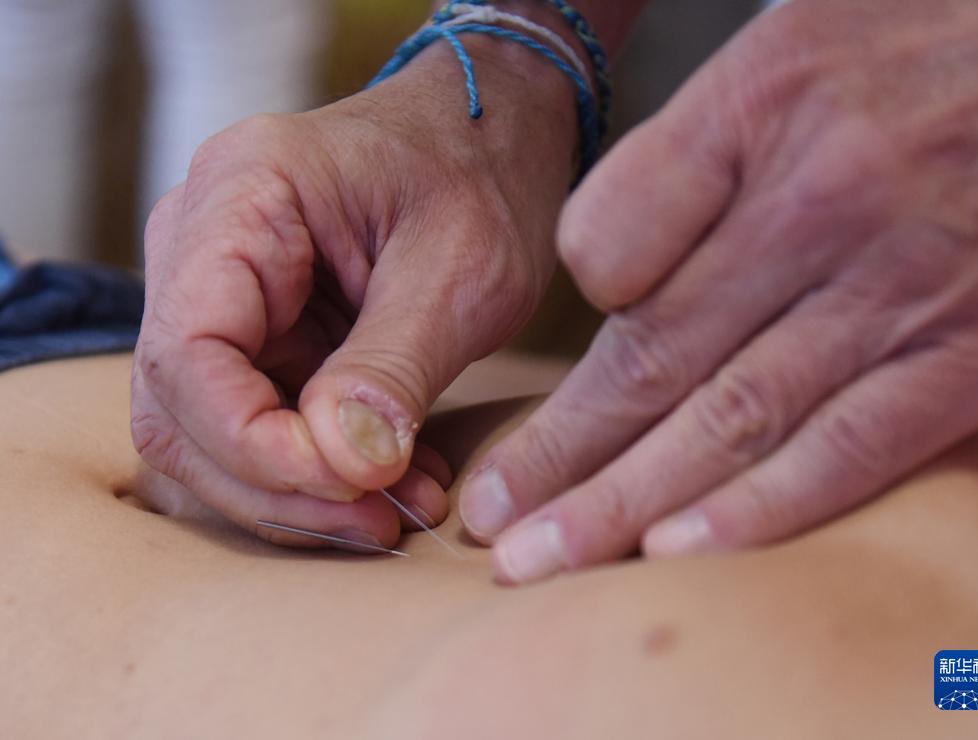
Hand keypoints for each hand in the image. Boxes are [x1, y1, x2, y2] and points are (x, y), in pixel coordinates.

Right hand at [131, 38, 577, 547]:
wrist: (488, 144)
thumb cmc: (479, 178)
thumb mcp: (459, 271)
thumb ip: (393, 368)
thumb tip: (340, 466)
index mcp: (242, 196)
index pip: (187, 349)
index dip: (249, 441)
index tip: (343, 485)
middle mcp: (205, 245)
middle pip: (183, 407)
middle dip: (277, 483)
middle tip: (380, 521)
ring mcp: (225, 295)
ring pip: (211, 432)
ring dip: (300, 491)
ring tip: (399, 510)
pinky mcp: (260, 335)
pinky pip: (261, 423)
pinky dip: (320, 470)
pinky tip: (394, 485)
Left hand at [460, 0, 977, 582]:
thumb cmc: (921, 40)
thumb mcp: (787, 39)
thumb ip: (688, 158)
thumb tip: (606, 274)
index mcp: (756, 116)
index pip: (607, 242)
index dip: (573, 314)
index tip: (546, 370)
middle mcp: (817, 206)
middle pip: (652, 356)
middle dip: (559, 454)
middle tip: (489, 521)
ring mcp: (900, 288)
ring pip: (730, 418)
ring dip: (624, 501)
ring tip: (542, 557)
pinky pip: (851, 448)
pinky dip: (758, 509)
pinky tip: (676, 551)